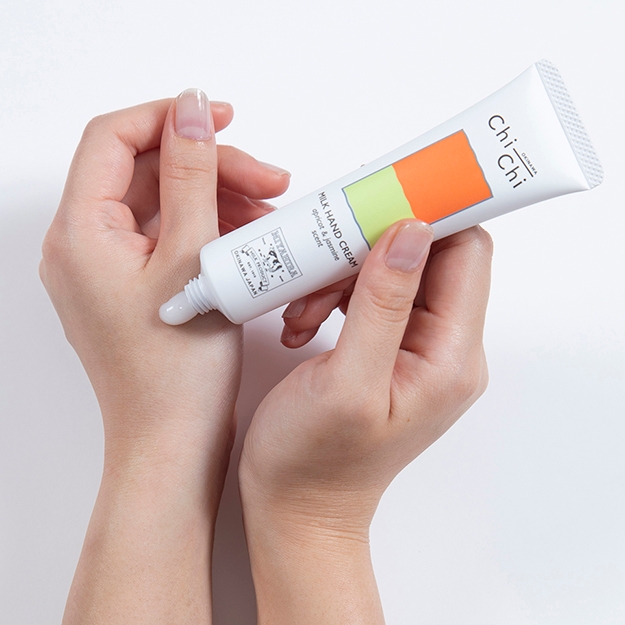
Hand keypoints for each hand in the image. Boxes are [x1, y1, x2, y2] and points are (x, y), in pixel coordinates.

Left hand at [41, 91, 288, 463]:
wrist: (172, 443)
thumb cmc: (177, 373)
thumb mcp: (192, 259)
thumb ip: (192, 177)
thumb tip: (190, 111)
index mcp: (81, 234)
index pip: (114, 138)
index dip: (170, 117)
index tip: (221, 118)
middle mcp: (82, 247)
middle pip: (145, 172)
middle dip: (210, 166)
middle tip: (268, 180)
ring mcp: (106, 269)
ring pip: (161, 204)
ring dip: (215, 198)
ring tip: (267, 215)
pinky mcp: (130, 287)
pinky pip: (166, 237)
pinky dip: (206, 228)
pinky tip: (246, 239)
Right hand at [239, 221, 491, 623]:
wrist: (297, 507)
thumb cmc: (314, 462)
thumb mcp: (346, 381)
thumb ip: (382, 304)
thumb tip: (412, 231)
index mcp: (450, 357)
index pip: (464, 253)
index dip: (431, 214)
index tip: (382, 194)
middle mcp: (446, 350)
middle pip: (426, 256)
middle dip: (369, 247)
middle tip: (321, 259)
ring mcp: (417, 350)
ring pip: (393, 270)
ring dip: (343, 273)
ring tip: (301, 309)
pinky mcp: (389, 350)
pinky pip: (371, 295)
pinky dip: (334, 294)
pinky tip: (302, 320)